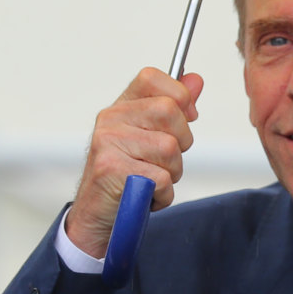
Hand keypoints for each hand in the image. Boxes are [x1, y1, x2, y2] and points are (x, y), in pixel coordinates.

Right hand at [66, 67, 203, 258]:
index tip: (186, 117)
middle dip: (181, 142)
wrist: (96, 215)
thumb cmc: (126, 176)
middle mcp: (111, 120)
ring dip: (172, 173)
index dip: (178, 95)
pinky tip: (146, 195)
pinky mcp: (111, 170)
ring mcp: (108, 143)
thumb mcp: (150, 137)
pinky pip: (161, 178)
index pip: (152, 78)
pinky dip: (163, 195)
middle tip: (165, 160)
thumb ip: (174, 107)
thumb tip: (195, 80)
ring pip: (169, 148)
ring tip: (152, 180)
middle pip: (169, 111)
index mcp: (122, 107)